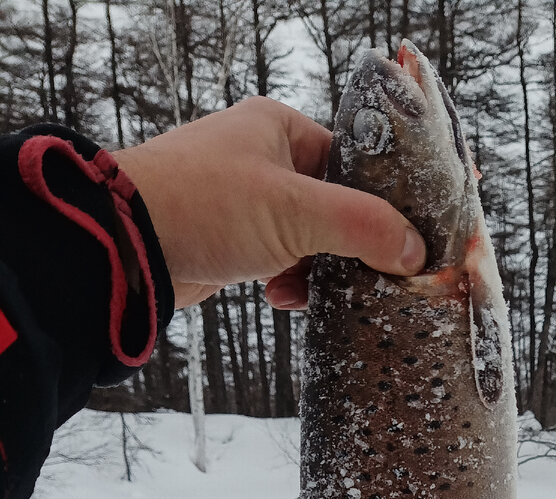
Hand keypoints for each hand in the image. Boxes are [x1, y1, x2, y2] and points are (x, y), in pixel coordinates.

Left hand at [111, 97, 426, 309]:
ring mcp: (246, 202)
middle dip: (351, 246)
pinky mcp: (232, 242)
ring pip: (310, 240)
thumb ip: (364, 227)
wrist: (126, 246)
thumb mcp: (296, 212)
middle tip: (373, 275)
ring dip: (320, 271)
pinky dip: (290, 283)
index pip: (354, 163)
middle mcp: (264, 159)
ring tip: (322, 292)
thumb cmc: (201, 205)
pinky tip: (284, 298)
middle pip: (336, 207)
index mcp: (281, 129)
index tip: (406, 240)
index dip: (382, 203)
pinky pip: (281, 263)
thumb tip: (414, 250)